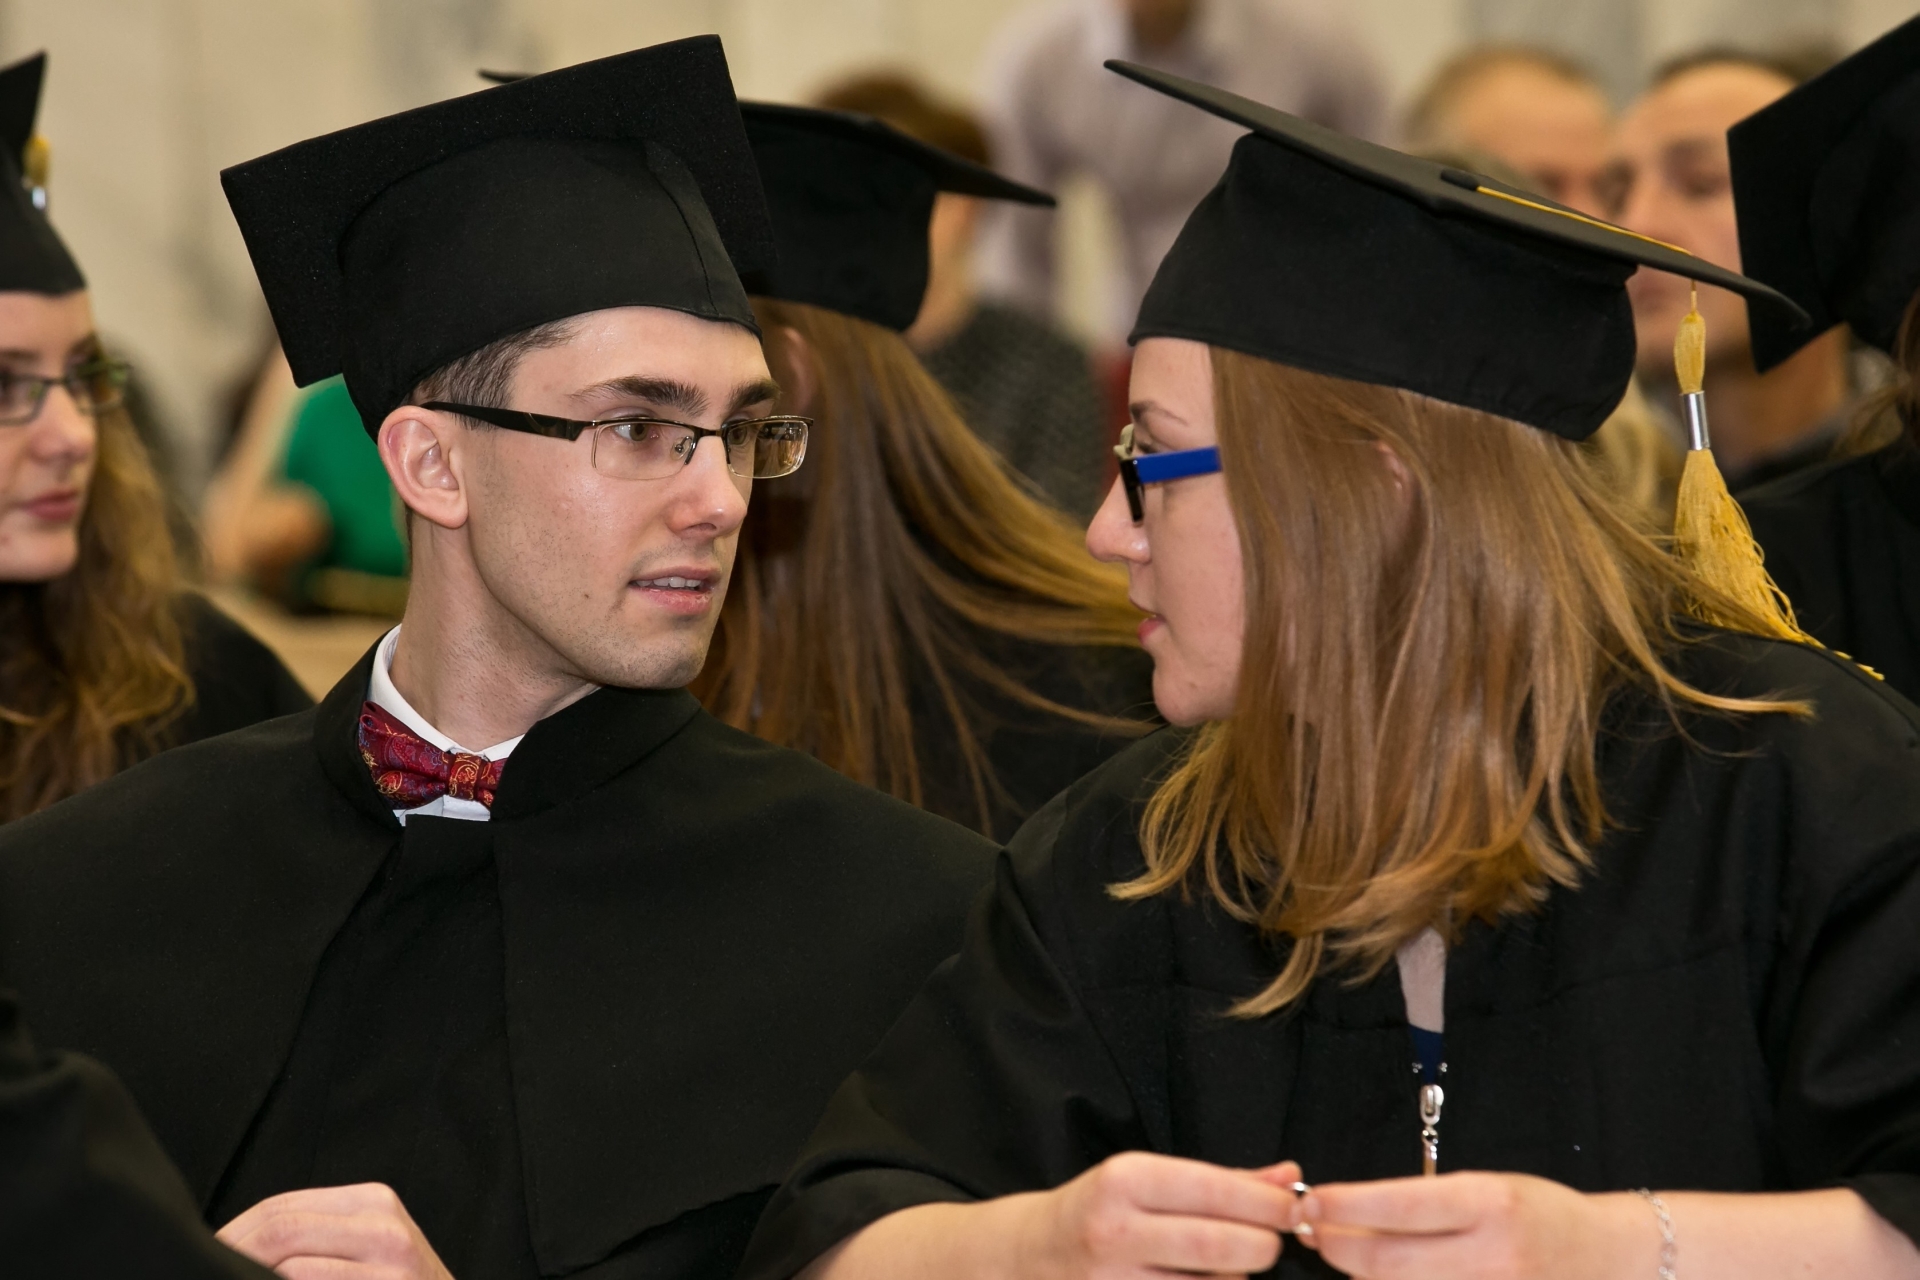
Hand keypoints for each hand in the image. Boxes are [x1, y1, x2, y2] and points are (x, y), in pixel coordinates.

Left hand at [216, 1183, 455, 1279]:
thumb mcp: (369, 1251)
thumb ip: (318, 1238)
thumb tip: (234, 1246)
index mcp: (374, 1202)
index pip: (281, 1206)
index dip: (232, 1234)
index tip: (204, 1256)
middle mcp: (384, 1225)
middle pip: (279, 1229)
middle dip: (229, 1254)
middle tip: (201, 1272)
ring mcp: (389, 1266)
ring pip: (288, 1265)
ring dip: (245, 1276)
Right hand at [1014, 1152, 1304, 1277]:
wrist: (1030, 1255)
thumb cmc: (1101, 1210)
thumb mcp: (1148, 1179)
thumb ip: (1222, 1180)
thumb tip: (1290, 1178)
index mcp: (1125, 1180)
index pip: (1213, 1190)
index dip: (1266, 1204)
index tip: (1295, 1209)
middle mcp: (1114, 1230)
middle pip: (1217, 1246)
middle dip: (1262, 1246)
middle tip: (1274, 1243)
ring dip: (1235, 1279)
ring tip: (1234, 1265)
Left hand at [1294, 1171, 1642, 1279]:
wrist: (1608, 1259)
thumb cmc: (1539, 1216)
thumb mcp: (1486, 1190)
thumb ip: (1423, 1205)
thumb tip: (1348, 1214)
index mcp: (1489, 1205)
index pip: (1398, 1206)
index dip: (1344, 1205)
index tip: (1312, 1200)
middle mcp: (1493, 1257)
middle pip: (1387, 1262)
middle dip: (1336, 1246)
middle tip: (1312, 1232)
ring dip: (1361, 1278)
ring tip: (1349, 1257)